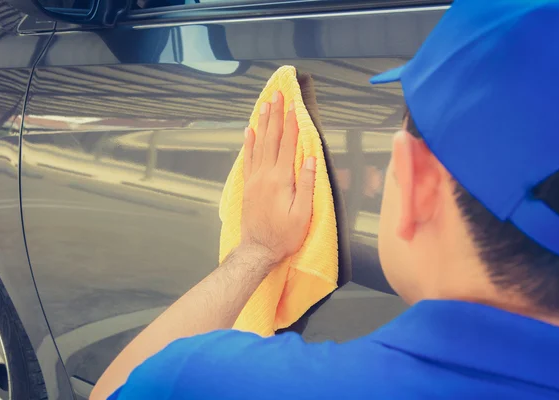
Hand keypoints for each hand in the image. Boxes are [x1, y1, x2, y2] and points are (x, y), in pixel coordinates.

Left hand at [241, 91, 315, 265]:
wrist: (257, 250)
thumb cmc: (285, 235)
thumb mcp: (303, 214)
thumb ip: (307, 185)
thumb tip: (311, 158)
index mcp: (281, 180)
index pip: (288, 145)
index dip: (292, 123)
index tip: (294, 105)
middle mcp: (265, 174)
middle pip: (271, 138)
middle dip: (275, 115)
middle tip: (277, 94)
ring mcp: (254, 179)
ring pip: (258, 144)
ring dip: (262, 123)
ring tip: (265, 104)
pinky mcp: (248, 185)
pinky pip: (248, 158)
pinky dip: (249, 142)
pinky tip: (249, 130)